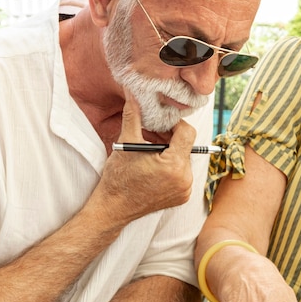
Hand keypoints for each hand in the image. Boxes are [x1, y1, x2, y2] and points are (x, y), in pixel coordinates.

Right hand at [93, 92, 196, 222]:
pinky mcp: (183, 196)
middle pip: (186, 146)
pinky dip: (172, 165)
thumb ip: (133, 116)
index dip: (175, 125)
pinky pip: (184, 173)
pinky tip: (155, 164)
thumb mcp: (126, 143)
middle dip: (170, 137)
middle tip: (151, 134)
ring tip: (151, 149)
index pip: (187, 133)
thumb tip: (133, 92)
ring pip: (185, 159)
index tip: (160, 124)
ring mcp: (185, 190)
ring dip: (171, 151)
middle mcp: (185, 179)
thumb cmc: (118, 178)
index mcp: (174, 165)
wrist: (113, 209)